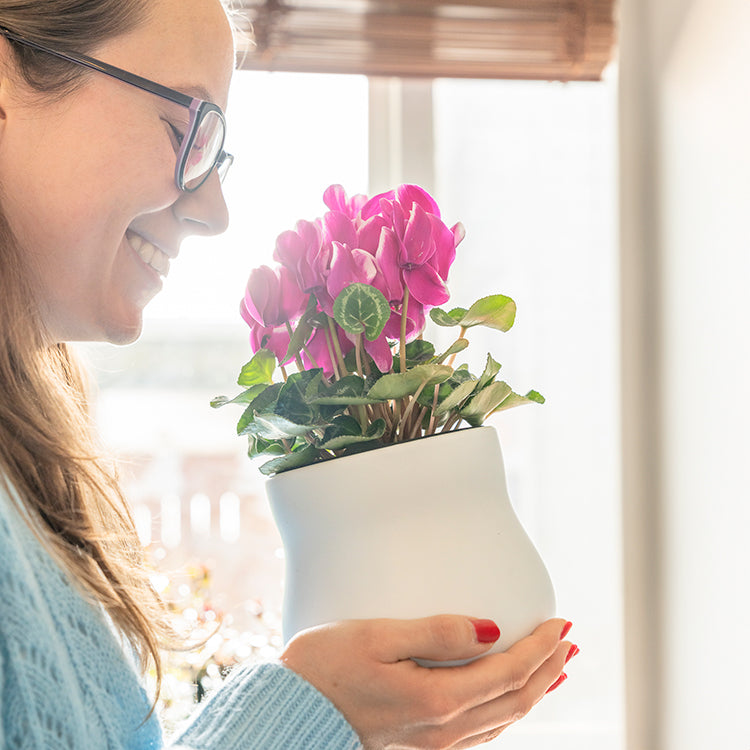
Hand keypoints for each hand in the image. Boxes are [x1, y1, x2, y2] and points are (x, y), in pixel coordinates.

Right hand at [280, 615, 575, 748]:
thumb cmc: (324, 670)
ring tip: (553, 668)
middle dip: (548, 668)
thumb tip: (492, 629)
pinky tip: (506, 698)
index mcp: (437, 700)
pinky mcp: (419, 748)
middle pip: (516, 700)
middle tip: (569, 642)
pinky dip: (506, 709)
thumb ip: (437, 633)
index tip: (562, 622)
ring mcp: (433, 745)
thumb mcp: (377, 638)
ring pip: (503, 720)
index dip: (541, 647)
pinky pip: (481, 731)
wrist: (289, 717)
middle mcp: (443, 730)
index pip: (509, 671)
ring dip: (533, 690)